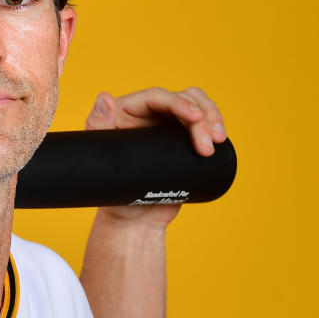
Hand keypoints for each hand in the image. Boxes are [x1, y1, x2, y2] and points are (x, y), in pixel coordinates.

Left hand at [84, 86, 226, 226]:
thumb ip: (97, 126)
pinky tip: (221, 138)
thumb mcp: (101, 160)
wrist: (134, 220)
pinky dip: (215, 127)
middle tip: (208, 145)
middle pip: (183, 98)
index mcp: (128, 112)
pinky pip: (204, 124)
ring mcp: (168, 127)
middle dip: (202, 116)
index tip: (195, 117)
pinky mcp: (184, 141)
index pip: (157, 97)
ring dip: (213, 119)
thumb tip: (105, 98)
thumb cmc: (113, 193)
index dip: (179, 102)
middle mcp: (149, 114)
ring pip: (198, 107)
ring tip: (217, 142)